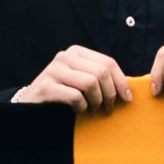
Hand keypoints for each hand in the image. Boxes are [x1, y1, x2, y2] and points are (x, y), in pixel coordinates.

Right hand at [15, 46, 133, 111]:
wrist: (29, 106)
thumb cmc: (62, 95)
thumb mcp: (81, 81)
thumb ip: (101, 78)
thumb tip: (133, 85)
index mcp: (76, 52)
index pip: (108, 63)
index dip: (122, 82)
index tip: (127, 99)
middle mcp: (64, 56)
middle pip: (102, 72)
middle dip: (110, 94)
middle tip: (108, 109)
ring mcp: (54, 70)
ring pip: (91, 83)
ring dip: (97, 101)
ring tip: (93, 110)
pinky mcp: (47, 86)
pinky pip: (76, 96)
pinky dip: (82, 107)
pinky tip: (80, 112)